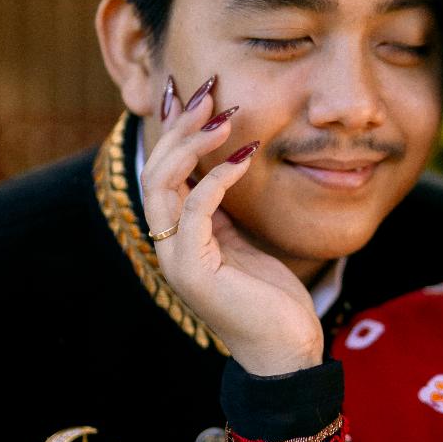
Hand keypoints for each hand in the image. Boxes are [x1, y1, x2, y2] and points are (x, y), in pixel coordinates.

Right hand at [141, 80, 323, 374]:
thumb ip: (222, 208)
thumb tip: (221, 161)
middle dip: (179, 126)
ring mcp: (176, 260)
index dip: (173, 130)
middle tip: (207, 91)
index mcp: (177, 236)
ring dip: (190, 144)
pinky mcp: (194, 272)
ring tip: (220, 115)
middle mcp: (168, 246)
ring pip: (163, 185)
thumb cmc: (269, 298)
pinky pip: (195, 210)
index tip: (190, 92)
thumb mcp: (242, 241)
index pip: (163, 171)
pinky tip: (244, 155)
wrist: (285, 350)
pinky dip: (216, 177)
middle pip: (157, 170)